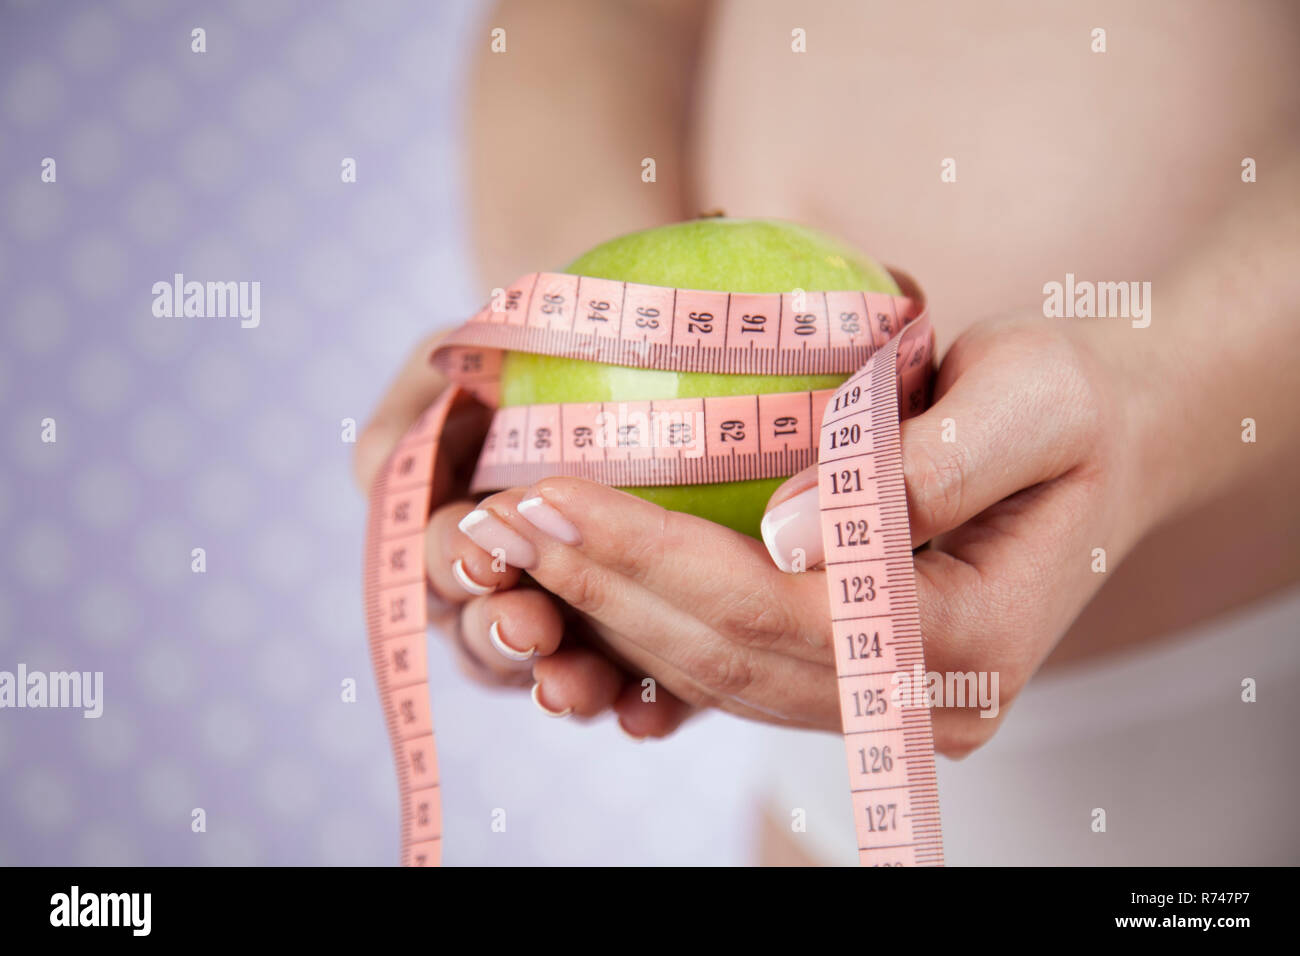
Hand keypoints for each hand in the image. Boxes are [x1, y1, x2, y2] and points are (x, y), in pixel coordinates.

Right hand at [353, 331, 694, 733]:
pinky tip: (646, 717)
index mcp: (456, 534)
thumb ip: (409, 424)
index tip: (481, 558)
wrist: (620, 358)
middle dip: (500, 634)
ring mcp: (575, 623)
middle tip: (528, 625)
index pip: (439, 564)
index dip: (451, 567)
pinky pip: (641, 692)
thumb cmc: (523, 362)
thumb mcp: (452, 368)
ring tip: (573, 682)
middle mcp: (507, 591)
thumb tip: (381, 474)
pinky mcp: (650, 643)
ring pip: (553, 675)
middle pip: (486, 636)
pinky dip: (639, 711)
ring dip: (559, 683)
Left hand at [459, 315, 1155, 755]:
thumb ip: (928, 469)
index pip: (767, 609)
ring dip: (601, 608)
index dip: (645, 556)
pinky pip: (727, 660)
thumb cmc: (1075, 405)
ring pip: (710, 671)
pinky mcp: (851, 673)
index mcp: (960, 644)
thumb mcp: (1033, 398)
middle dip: (594, 588)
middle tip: (491, 521)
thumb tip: (789, 535)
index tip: (542, 494)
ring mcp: (882, 699)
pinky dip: (646, 619)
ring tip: (510, 544)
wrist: (1111, 444)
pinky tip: (574, 574)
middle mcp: (915, 700)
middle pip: (721, 653)